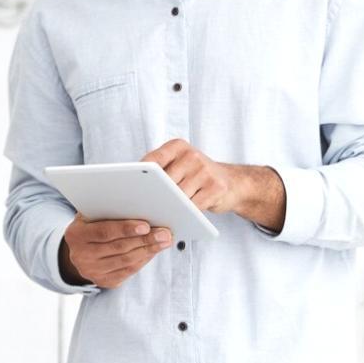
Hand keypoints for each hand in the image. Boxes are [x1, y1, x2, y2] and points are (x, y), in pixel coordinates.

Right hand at [60, 214, 170, 287]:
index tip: (146, 226)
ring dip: (149, 250)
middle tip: (164, 233)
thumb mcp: (91, 215)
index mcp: (75, 235)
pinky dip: (143, 260)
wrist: (79, 251)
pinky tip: (153, 251)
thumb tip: (137, 205)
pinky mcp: (103, 281)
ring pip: (126, 261)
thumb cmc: (91, 225)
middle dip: (145, 240)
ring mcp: (92, 271)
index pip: (104, 232)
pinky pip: (128, 271)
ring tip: (164, 241)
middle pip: (119, 247)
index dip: (126, 229)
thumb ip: (107, 211)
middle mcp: (81, 256)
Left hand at [144, 140, 284, 227]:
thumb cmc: (197, 176)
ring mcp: (205, 170)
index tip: (130, 190)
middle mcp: (191, 154)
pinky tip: (181, 216)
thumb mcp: (179, 165)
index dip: (140, 176)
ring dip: (170, 207)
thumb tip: (135, 187)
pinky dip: (186, 213)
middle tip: (144, 208)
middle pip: (164, 181)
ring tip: (162, 213)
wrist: (233, 183)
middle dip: (155, 196)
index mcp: (177, 146)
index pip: (152, 160)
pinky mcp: (216, 187)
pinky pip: (193, 205)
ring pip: (178, 195)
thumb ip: (161, 170)